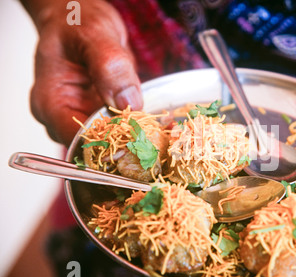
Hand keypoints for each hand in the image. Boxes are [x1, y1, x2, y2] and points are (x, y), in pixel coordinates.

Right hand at [22, 0, 142, 146]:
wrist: (80, 20)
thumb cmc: (76, 22)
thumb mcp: (93, 35)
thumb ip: (109, 66)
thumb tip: (127, 100)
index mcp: (50, 102)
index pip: (77, 139)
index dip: (109, 142)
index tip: (137, 136)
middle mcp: (63, 116)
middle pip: (94, 146)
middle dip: (124, 143)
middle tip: (152, 136)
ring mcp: (82, 117)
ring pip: (109, 140)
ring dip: (132, 136)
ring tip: (154, 128)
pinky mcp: (100, 115)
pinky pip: (119, 128)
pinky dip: (135, 125)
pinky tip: (151, 120)